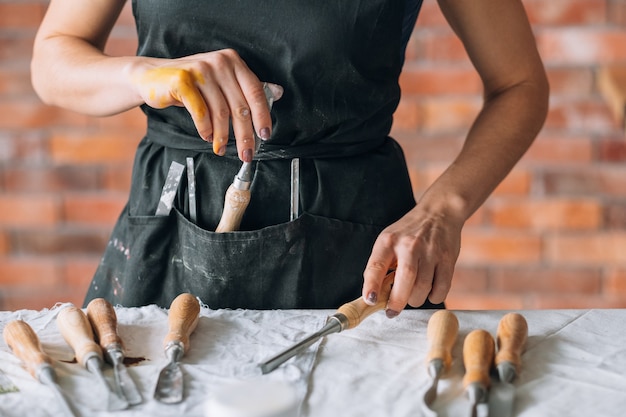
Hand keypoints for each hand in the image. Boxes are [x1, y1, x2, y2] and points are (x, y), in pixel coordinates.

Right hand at [129, 48, 282, 160]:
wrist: (152, 77)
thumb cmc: (192, 84)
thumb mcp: (222, 83)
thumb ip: (247, 89)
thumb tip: (278, 93)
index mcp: (233, 62)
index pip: (255, 92)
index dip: (262, 116)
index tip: (265, 136)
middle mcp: (219, 62)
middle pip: (239, 106)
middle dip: (244, 135)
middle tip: (246, 153)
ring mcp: (200, 70)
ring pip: (220, 112)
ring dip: (223, 136)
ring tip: (221, 148)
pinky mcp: (182, 80)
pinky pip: (200, 113)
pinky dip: (205, 129)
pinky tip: (206, 137)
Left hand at [361, 205, 463, 316]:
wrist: (439, 213)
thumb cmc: (409, 233)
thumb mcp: (388, 241)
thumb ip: (380, 265)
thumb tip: (373, 296)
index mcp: (388, 241)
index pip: (376, 265)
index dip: (371, 286)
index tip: (370, 301)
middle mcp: (410, 245)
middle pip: (405, 281)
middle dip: (397, 302)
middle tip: (392, 311)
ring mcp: (431, 252)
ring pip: (423, 289)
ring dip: (415, 300)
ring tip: (412, 296)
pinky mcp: (448, 259)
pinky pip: (441, 289)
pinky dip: (434, 297)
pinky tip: (429, 291)